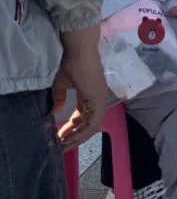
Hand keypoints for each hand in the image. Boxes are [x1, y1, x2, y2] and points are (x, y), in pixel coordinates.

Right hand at [51, 26, 108, 149]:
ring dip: (77, 137)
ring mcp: (99, 100)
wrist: (77, 52)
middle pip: (89, 125)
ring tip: (63, 145)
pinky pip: (93, 122)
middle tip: (61, 146)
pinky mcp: (98, 100)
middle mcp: (97, 99)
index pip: (83, 118)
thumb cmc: (70, 64)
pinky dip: (81, 131)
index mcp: (90, 96)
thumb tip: (55, 110)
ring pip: (92, 126)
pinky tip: (69, 137)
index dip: (72, 129)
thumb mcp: (60, 85)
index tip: (59, 137)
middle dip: (75, 137)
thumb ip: (59, 98)